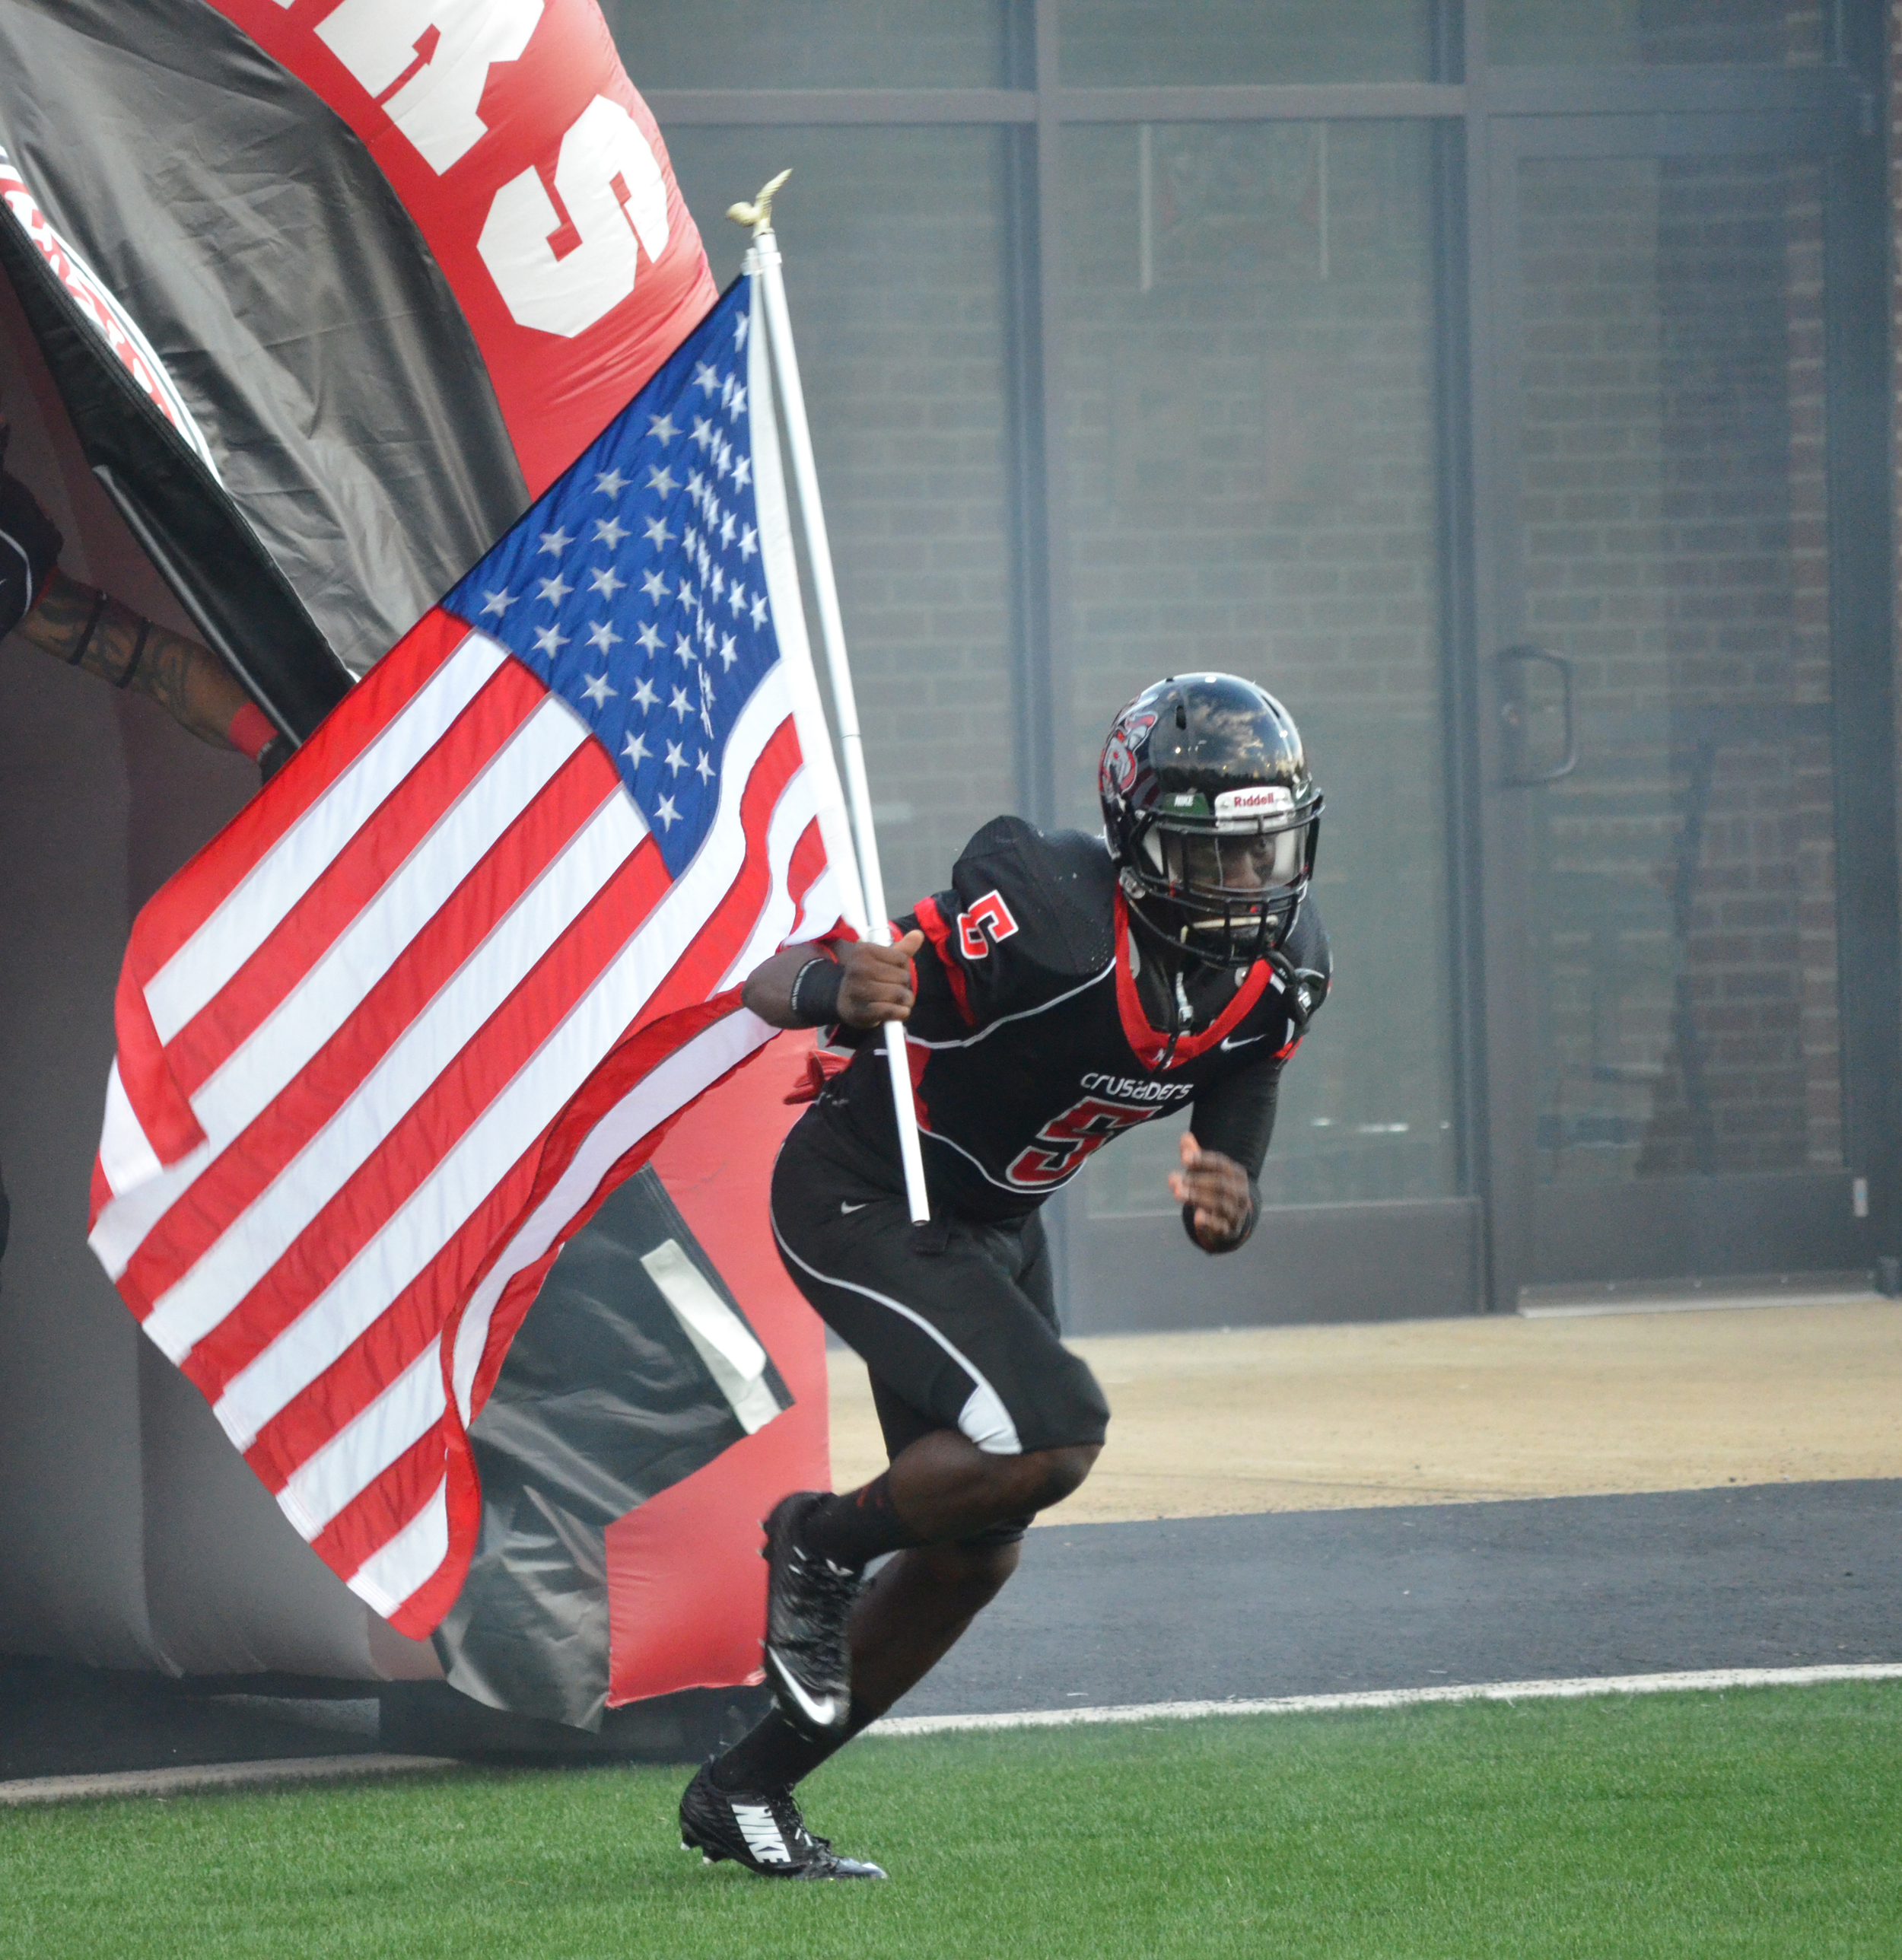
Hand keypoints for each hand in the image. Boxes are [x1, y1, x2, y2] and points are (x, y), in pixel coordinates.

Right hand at [836, 929, 923, 1028]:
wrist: (844, 1001)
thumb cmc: (867, 976)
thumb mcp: (882, 959)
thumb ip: (902, 948)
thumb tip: (918, 934)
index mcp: (863, 951)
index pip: (902, 959)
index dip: (903, 968)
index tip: (892, 972)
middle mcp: (859, 968)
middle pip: (903, 977)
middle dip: (904, 985)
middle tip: (894, 988)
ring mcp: (858, 990)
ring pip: (899, 994)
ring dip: (905, 1000)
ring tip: (898, 1000)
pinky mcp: (861, 1011)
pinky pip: (891, 1011)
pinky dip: (901, 1013)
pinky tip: (899, 1011)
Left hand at [1168, 1131, 1251, 1249]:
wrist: (1229, 1222)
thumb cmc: (1213, 1191)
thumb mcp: (1205, 1173)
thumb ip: (1195, 1157)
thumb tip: (1184, 1136)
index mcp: (1236, 1174)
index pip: (1221, 1164)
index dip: (1202, 1160)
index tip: (1183, 1158)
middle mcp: (1241, 1193)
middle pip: (1220, 1184)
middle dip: (1195, 1181)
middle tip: (1172, 1179)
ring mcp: (1237, 1213)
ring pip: (1220, 1204)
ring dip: (1197, 1198)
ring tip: (1177, 1193)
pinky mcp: (1229, 1231)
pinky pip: (1222, 1227)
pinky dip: (1210, 1222)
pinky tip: (1197, 1218)